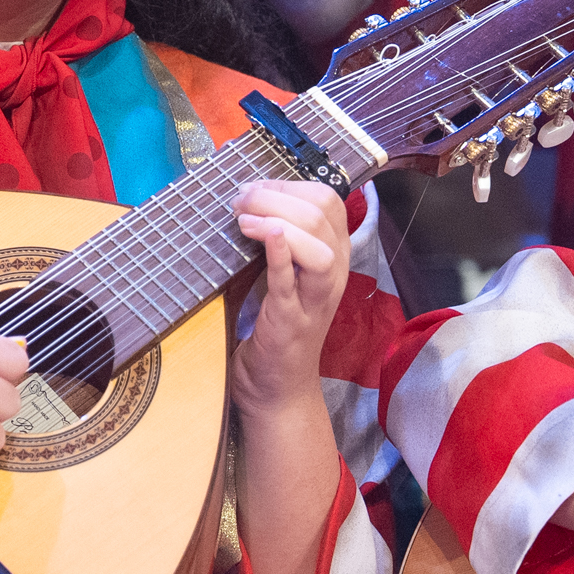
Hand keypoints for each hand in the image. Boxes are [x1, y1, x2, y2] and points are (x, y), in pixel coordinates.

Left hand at [227, 180, 349, 412]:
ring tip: (244, 219)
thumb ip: (276, 237)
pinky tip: (264, 234)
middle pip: (322, 214)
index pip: (326, 200)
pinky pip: (292, 282)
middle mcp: (333, 273)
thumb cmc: (275, 323)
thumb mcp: (282, 272)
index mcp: (332, 254)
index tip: (253, 190)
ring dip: (280, 221)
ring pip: (319, 247)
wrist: (277, 388)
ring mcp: (316, 298)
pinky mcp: (292, 321)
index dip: (287, 185)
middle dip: (276, 195)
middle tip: (240, 201)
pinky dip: (281, 254)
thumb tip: (246, 197)